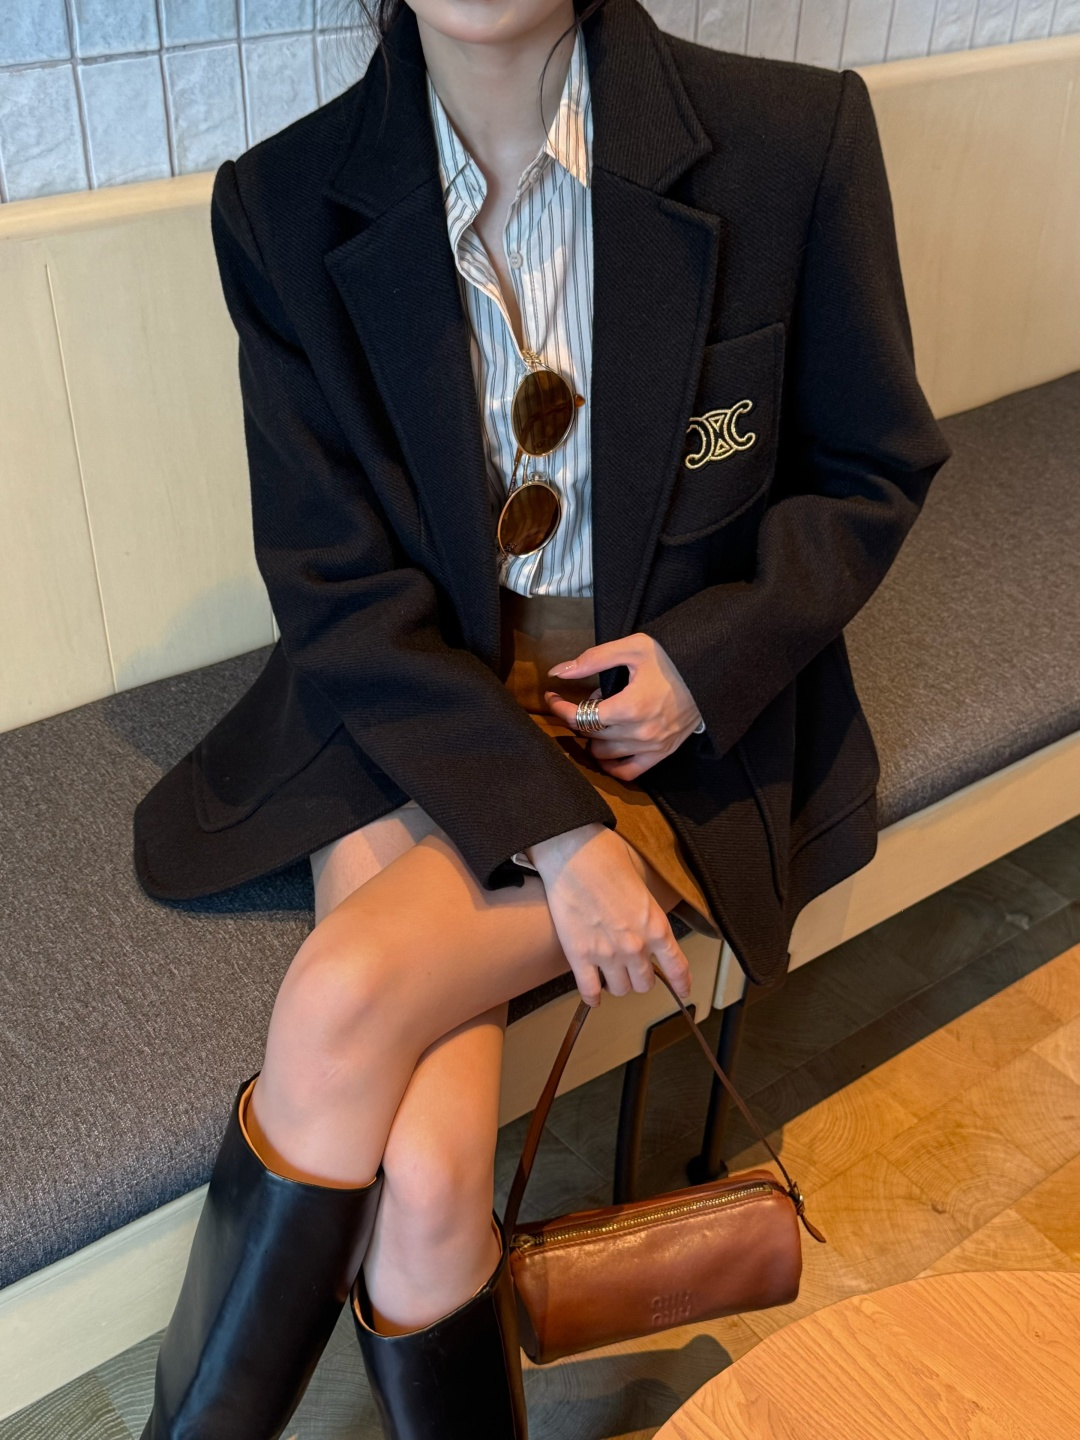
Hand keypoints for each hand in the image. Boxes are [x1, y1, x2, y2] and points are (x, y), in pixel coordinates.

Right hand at [527, 823, 691, 1007]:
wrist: (573, 854)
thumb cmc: (607, 857)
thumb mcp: (643, 884)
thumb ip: (648, 912)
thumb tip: (645, 922)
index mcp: (656, 926)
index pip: (677, 966)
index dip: (682, 983)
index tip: (683, 989)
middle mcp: (635, 946)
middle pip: (645, 983)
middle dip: (640, 977)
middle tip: (632, 968)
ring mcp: (606, 954)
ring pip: (620, 989)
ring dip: (617, 984)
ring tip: (611, 974)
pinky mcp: (579, 955)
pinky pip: (589, 990)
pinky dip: (592, 995)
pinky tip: (592, 993)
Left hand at [544, 633, 702, 780]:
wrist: (711, 674)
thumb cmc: (672, 659)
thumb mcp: (633, 647)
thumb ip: (593, 659)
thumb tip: (559, 672)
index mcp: (630, 706)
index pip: (580, 716)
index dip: (559, 708)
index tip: (551, 697)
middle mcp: (639, 733)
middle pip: (590, 735)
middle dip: (578, 717)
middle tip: (582, 701)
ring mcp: (651, 748)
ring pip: (603, 755)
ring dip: (593, 739)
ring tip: (599, 719)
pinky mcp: (661, 755)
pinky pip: (628, 773)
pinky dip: (612, 765)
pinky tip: (606, 749)